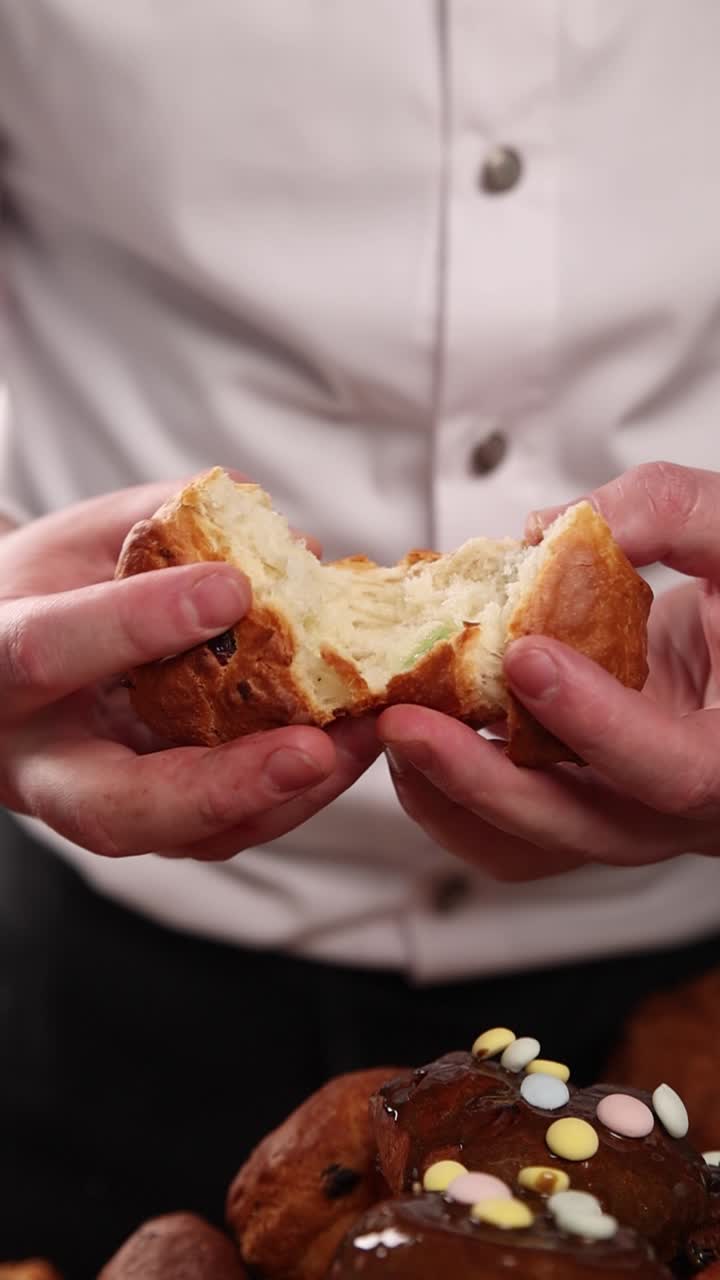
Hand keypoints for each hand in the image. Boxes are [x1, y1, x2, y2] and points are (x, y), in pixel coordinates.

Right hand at [0, 481, 378, 859]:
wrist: (5, 662)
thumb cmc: (42, 591)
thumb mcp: (79, 537)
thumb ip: (163, 524)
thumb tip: (288, 541)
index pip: (47, 651)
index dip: (135, 622)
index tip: (231, 587)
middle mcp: (35, 761)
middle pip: (114, 809)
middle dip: (220, 788)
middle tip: (311, 752)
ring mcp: (90, 804)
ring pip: (183, 839)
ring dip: (283, 799)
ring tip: (361, 739)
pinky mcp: (145, 820)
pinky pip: (217, 831)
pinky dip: (288, 795)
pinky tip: (345, 746)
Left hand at [378, 462, 719, 880]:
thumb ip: (668, 514)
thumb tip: (554, 527)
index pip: (678, 770)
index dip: (598, 723)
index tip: (527, 657)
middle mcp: (687, 802)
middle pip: (586, 827)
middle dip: (484, 780)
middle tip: (408, 723)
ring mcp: (630, 812)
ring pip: (537, 846)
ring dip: (452, 799)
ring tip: (396, 732)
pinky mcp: (584, 802)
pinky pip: (513, 832)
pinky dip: (452, 799)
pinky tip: (416, 743)